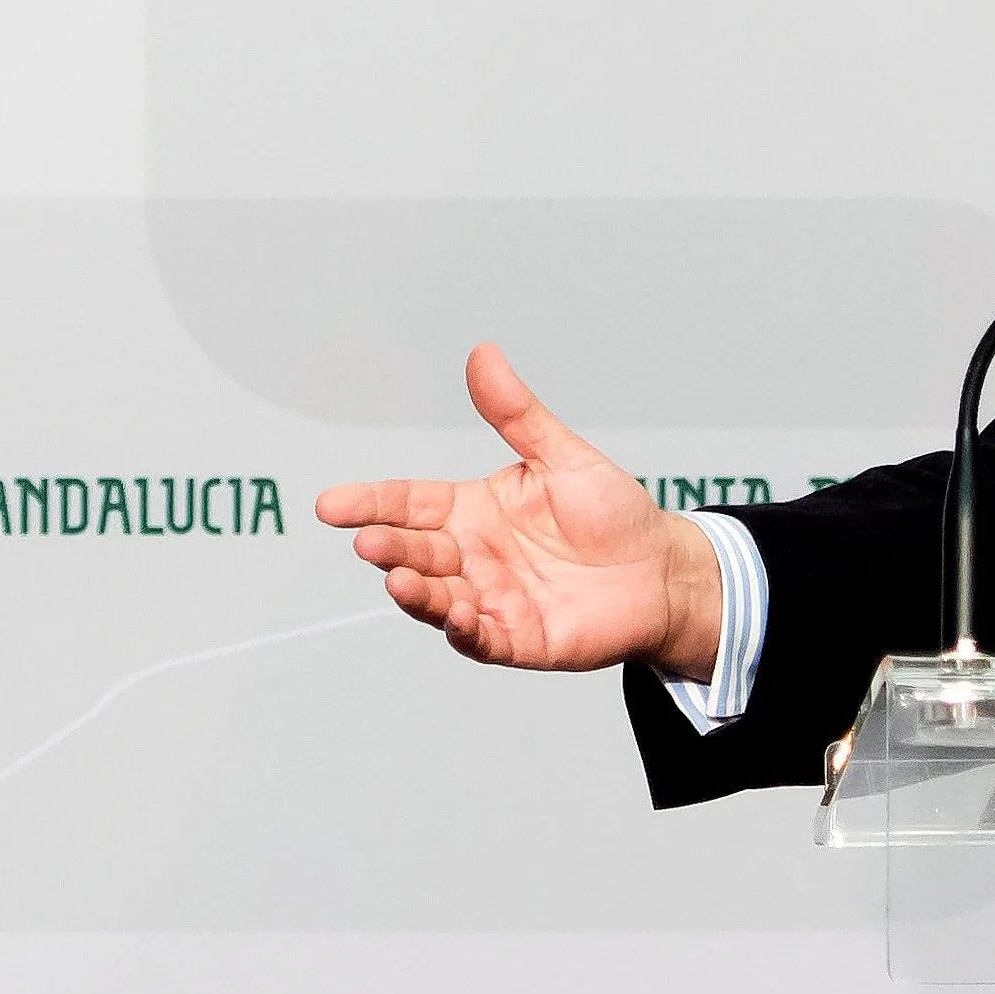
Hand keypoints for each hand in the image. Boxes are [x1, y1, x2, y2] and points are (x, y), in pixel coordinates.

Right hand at [314, 343, 721, 676]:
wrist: (664, 571)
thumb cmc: (613, 514)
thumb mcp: (562, 457)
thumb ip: (517, 414)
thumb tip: (482, 354)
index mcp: (473, 510)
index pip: (409, 504)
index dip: (371, 503)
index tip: (331, 505)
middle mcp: (474, 556)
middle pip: (418, 552)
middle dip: (390, 549)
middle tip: (369, 543)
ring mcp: (492, 599)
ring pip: (440, 599)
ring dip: (417, 594)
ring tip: (400, 580)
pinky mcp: (519, 638)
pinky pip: (482, 639)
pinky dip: (465, 631)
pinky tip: (456, 617)